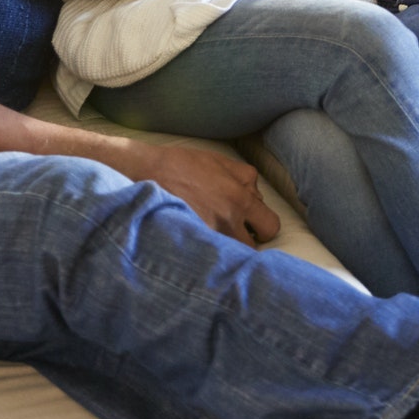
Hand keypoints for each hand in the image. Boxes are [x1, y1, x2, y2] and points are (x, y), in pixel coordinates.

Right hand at [119, 143, 280, 246]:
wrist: (147, 173)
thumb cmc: (184, 165)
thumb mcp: (222, 162)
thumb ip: (246, 178)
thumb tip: (256, 197)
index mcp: (240, 200)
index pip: (271, 227)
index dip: (265, 226)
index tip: (255, 224)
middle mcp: (227, 223)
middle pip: (253, 249)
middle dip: (247, 241)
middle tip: (235, 233)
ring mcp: (207, 236)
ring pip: (230, 256)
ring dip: (227, 248)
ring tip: (215, 236)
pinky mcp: (190, 242)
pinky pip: (208, 256)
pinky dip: (208, 251)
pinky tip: (200, 239)